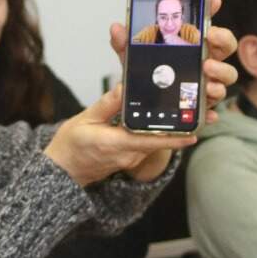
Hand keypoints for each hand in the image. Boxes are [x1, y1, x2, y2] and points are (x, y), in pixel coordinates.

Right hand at [44, 85, 195, 186]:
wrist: (63, 169)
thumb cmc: (71, 145)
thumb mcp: (86, 119)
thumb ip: (107, 104)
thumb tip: (123, 88)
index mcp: (118, 144)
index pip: (153, 141)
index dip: (175, 138)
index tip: (194, 132)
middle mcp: (129, 155)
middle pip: (158, 140)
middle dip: (176, 127)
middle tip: (194, 110)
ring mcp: (130, 158)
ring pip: (154, 142)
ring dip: (166, 129)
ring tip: (180, 110)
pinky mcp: (130, 158)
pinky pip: (147, 144)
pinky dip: (155, 134)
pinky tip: (159, 119)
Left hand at [108, 0, 239, 125]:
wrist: (143, 106)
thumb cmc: (146, 75)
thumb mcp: (133, 57)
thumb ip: (125, 44)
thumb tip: (116, 28)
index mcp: (192, 46)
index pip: (207, 23)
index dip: (212, 10)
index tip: (214, 0)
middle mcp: (206, 62)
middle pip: (226, 46)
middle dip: (224, 38)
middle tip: (211, 35)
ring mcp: (207, 83)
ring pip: (227, 76)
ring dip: (221, 71)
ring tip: (207, 69)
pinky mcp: (201, 106)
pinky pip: (212, 108)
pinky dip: (210, 110)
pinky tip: (207, 112)